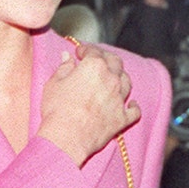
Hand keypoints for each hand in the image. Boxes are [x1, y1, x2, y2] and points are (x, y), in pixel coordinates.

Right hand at [39, 44, 139, 166]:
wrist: (66, 138)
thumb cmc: (57, 110)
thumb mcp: (54, 84)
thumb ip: (63, 68)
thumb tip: (67, 57)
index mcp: (94, 67)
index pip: (94, 51)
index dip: (86, 50)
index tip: (80, 52)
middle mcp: (111, 79)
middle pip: (115, 62)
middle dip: (106, 58)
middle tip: (98, 59)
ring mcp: (119, 99)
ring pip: (126, 82)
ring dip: (120, 77)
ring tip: (113, 77)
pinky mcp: (122, 118)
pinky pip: (134, 110)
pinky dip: (133, 106)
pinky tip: (131, 104)